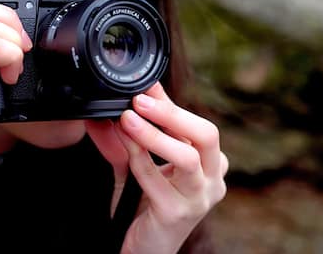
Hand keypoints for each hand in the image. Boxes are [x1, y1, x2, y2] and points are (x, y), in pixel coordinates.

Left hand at [85, 83, 227, 253]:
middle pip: (207, 135)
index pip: (197, 126)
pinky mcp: (177, 214)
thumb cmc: (145, 207)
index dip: (170, 103)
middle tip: (140, 99)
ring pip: (186, 157)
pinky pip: (157, 178)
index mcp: (210, 166)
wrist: (143, 249)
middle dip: (171, 113)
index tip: (146, 85)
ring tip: (127, 118)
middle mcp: (212, 181)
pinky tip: (123, 141)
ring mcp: (198, 199)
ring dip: (153, 134)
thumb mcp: (137, 165)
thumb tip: (110, 108)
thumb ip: (128, 138)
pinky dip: (138, 155)